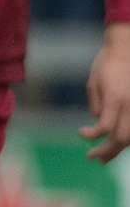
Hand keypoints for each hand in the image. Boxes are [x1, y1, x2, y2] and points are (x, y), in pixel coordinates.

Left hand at [82, 23, 129, 162]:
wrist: (127, 49)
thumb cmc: (107, 64)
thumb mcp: (94, 82)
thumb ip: (97, 103)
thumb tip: (98, 121)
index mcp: (115, 98)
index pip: (105, 127)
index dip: (92, 135)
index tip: (81, 133)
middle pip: (122, 138)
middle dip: (107, 152)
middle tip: (93, 158)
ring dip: (119, 150)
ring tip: (104, 158)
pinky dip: (127, 139)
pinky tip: (118, 145)